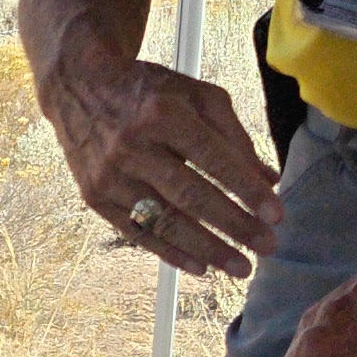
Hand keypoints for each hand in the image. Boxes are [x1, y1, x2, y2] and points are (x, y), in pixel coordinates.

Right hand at [44, 41, 283, 279]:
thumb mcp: (196, 96)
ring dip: (207, 249)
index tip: (276, 216)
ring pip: (165, 221)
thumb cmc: (149, 92)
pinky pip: (137, 233)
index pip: (212, 158)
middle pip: (191, 195)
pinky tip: (200, 267)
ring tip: (240, 267)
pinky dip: (170, 253)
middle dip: (233, 225)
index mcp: (162, 113)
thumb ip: (234, 136)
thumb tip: (269, 180)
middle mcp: (131, 145)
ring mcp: (109, 175)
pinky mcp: (94, 196)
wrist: (80, 89)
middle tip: (267, 247)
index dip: (246, 189)